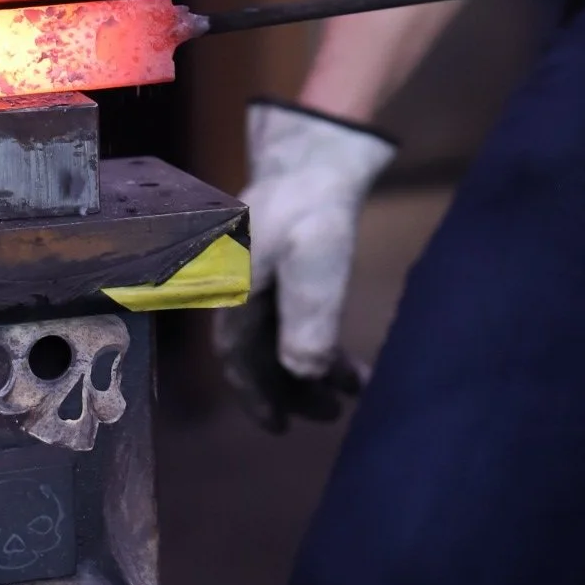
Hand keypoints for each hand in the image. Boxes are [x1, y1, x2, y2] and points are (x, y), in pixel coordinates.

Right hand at [212, 100, 395, 431]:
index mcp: (232, 292)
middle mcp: (236, 289)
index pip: (237, 359)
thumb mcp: (316, 264)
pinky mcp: (278, 268)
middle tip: (332, 412)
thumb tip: (303, 373)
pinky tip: (344, 355)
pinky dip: (315, 340)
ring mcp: (256, 278)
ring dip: (309, 368)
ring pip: (277, 338)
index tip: (283, 428)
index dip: (258, 397)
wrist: (320, 156)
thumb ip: (309, 319)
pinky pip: (289, 318)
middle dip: (293, 388)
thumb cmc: (314, 209)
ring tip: (352, 387)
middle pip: (258, 354)